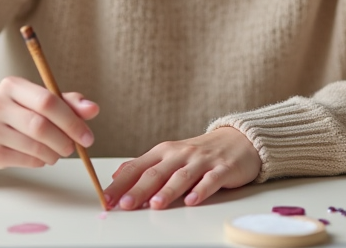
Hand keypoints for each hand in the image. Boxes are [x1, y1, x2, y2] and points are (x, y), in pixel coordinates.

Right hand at [0, 76, 98, 169]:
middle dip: (64, 140)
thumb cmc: (18, 111)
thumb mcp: (39, 100)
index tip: (87, 136)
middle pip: (40, 125)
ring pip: (34, 146)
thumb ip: (68, 103)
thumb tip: (93, 109)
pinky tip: (42, 157)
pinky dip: (40, 161)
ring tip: (58, 152)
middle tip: (73, 148)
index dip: (71, 120)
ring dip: (54, 153)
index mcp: (12, 85)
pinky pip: (25, 160)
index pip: (47, 101)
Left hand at [103, 126, 261, 209]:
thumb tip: (118, 175)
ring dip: (168, 191)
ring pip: (182, 176)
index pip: (138, 167)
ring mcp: (202, 161)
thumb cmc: (201, 152)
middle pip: (156, 173)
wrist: (239, 140)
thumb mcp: (171, 155)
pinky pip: (211, 180)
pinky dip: (201, 190)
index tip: (106, 198)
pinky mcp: (223, 169)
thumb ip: (146, 165)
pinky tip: (192, 200)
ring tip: (155, 204)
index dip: (121, 183)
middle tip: (124, 204)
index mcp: (165, 151)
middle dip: (139, 189)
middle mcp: (181, 154)